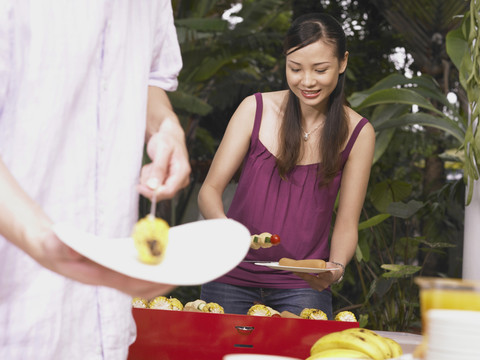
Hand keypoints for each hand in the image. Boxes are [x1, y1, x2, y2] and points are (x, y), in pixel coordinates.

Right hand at [35, 224, 175, 298]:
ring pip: (141, 283)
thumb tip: (72, 247)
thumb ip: (63, 246)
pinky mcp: (117, 269)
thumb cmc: (56, 245)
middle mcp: (108, 279)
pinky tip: (164, 256)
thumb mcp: (56, 242)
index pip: (126, 282)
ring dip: (160, 278)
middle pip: (140, 287)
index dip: (146, 280)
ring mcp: (114, 276)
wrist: (52, 248)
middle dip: (161, 283)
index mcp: (97, 275)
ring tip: (178, 265)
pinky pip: (139, 273)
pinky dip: (153, 269)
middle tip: (181, 272)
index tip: (164, 275)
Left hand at [138, 119, 190, 200]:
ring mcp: (175, 181)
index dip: (153, 192)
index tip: (140, 187)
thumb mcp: (162, 149)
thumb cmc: (168, 139)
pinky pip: (155, 185)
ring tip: (152, 164)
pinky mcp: (169, 181)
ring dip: (149, 178)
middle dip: (150, 183)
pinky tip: (153, 166)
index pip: (169, 191)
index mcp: (182, 171)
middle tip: (148, 167)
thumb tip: (153, 186)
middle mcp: (181, 179)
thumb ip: (158, 168)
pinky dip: (150, 177)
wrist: (170, 136)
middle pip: (162, 193)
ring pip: (156, 189)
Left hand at [292, 262, 340, 291]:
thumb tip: (327, 268)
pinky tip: (298, 273)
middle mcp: (324, 284)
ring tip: (295, 271)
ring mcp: (320, 287)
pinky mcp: (316, 288)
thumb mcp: (331, 265)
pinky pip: (308, 282)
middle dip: (303, 275)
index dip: (313, 274)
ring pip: (309, 281)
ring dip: (302, 276)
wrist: (333, 276)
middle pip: (312, 279)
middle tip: (295, 270)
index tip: (305, 272)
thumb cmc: (330, 268)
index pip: (322, 276)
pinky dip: (304, 277)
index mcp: (329, 277)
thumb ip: (329, 267)